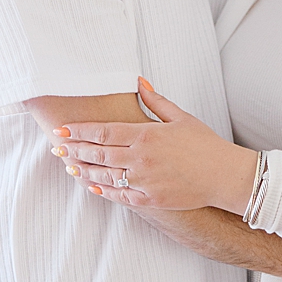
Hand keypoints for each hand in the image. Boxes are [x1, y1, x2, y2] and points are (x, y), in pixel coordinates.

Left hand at [52, 78, 255, 211]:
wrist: (225, 177)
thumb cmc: (205, 145)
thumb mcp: (181, 117)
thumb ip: (156, 101)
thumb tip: (138, 82)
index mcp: (146, 136)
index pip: (103, 132)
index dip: (79, 131)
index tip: (62, 129)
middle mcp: (141, 159)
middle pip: (98, 153)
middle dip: (74, 149)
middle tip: (56, 146)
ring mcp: (144, 181)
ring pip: (104, 176)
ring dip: (83, 170)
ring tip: (67, 165)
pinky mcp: (150, 199)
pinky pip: (119, 195)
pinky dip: (102, 190)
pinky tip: (90, 185)